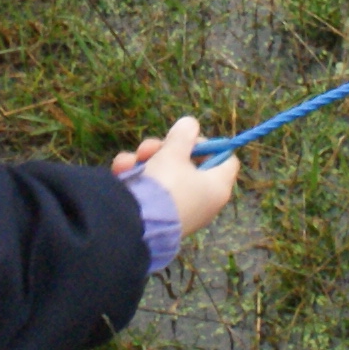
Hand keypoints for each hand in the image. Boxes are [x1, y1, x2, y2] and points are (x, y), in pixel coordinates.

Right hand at [112, 116, 239, 237]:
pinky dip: (137, 179)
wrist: (137, 225)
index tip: (188, 139)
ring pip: (166, 176)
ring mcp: (182, 211)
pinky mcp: (161, 218)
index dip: (208, 144)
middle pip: (190, 166)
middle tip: (150, 148)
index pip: (226, 159)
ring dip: (146, 162)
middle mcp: (204, 201)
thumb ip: (183, 135)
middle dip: (165, 151)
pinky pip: (153, 193)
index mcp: (217, 186)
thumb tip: (190, 124)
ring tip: (130, 161)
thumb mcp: (173, 153)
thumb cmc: (165, 186)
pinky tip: (122, 170)